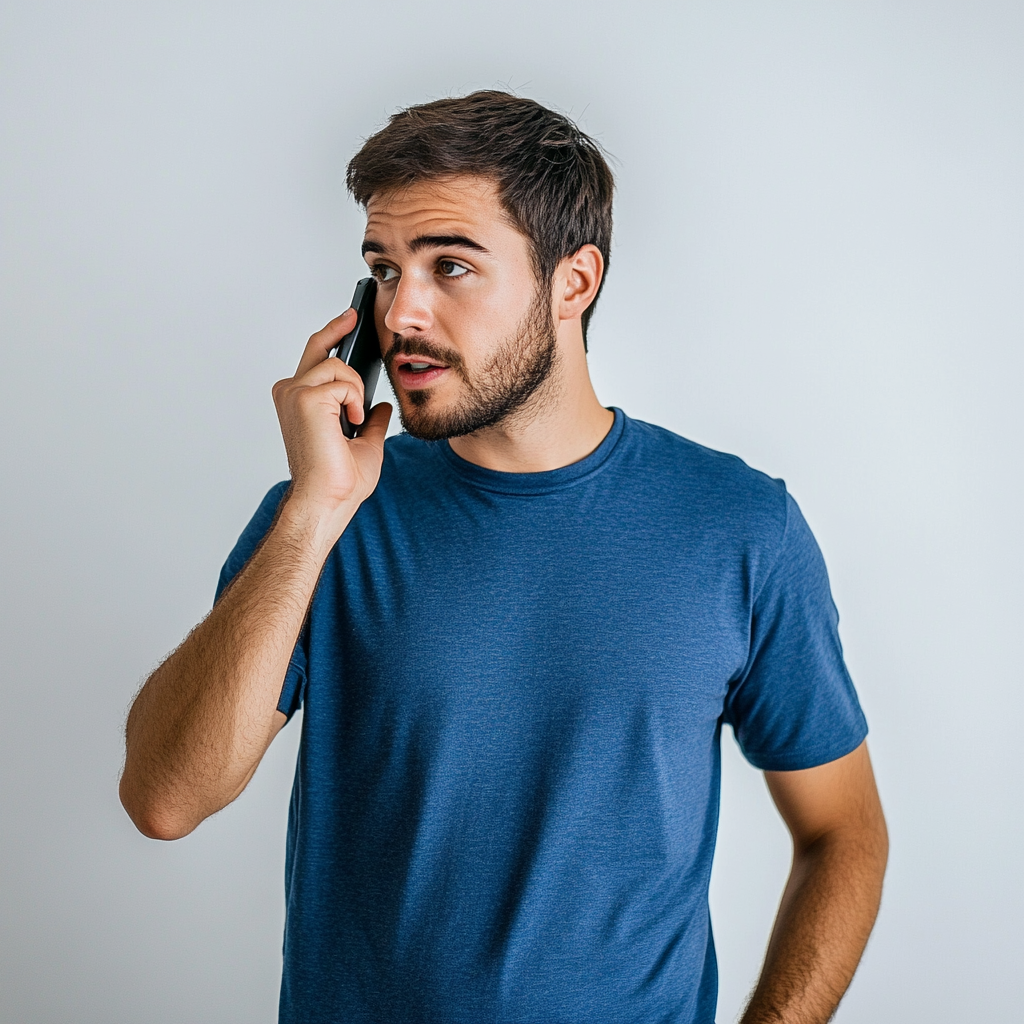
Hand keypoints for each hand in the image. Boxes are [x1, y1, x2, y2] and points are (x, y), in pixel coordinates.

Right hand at [272, 309, 391, 539]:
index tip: (348, 321)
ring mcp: (294, 393)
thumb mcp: (366, 442)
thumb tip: (380, 406)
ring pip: (337, 364)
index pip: (315, 359)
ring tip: (354, 420)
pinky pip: (343, 380)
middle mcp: (290, 392)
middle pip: (317, 346)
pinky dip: (354, 401)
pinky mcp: (304, 397)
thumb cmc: (340, 480)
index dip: (331, 336)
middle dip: (339, 327)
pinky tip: (351, 423)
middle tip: (357, 313)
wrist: (329, 499)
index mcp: (300, 402)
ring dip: (355, 390)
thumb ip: (371, 421)